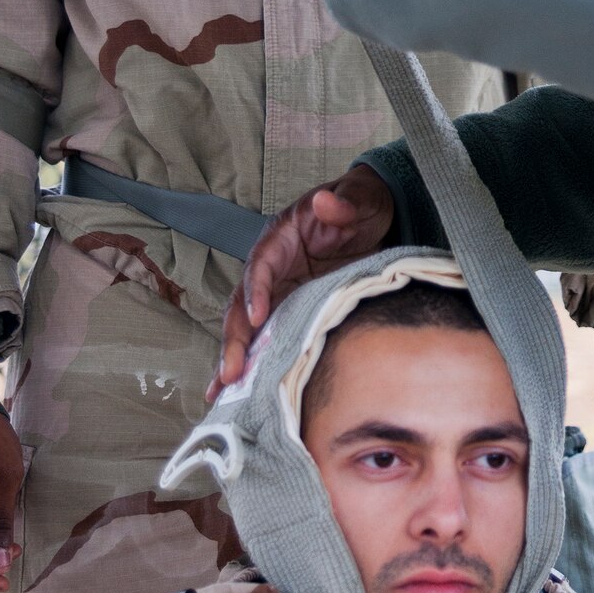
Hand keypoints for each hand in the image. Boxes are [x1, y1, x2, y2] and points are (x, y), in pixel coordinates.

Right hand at [212, 166, 395, 394]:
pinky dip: (256, 362)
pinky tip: (241, 392)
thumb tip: (325, 201)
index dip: (256, 290)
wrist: (371, 214)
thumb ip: (342, 203)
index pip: (261, 265)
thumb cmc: (361, 203)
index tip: (256, 317)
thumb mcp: (358, 198)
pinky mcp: (292, 308)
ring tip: (222, 394)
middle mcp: (272, 268)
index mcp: (281, 238)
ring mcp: (279, 291)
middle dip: (236, 339)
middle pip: (244, 304)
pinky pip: (269, 336)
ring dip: (236, 359)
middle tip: (230, 373)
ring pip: (249, 327)